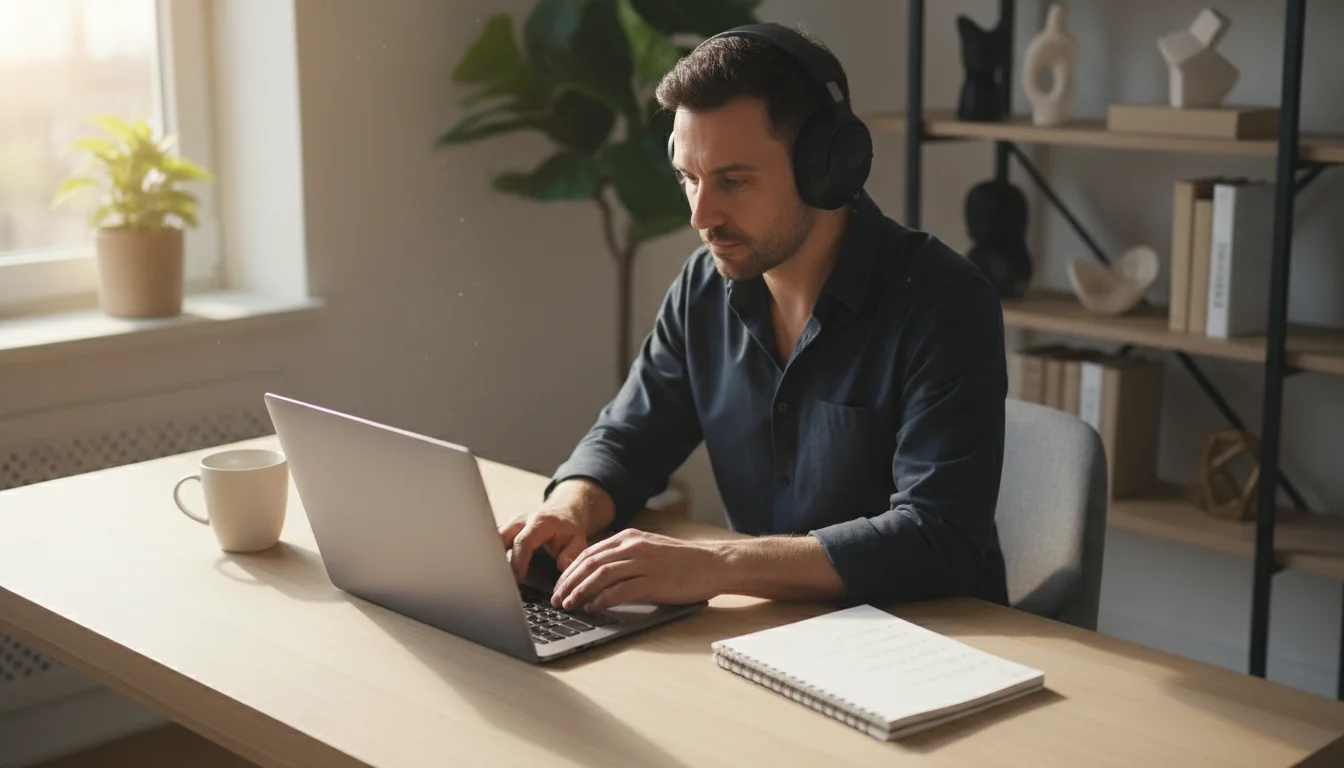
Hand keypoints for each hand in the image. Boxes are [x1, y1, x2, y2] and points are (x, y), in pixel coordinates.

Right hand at [500, 479, 614, 582]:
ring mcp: (511, 525)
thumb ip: (571, 555)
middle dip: (498, 561)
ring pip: (494, 541)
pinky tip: (497, 573)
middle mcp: (521, 521)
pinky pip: (495, 544)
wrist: (563, 514)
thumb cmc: (569, 530)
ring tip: (498, 581)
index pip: (523, 542)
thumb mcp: (578, 541)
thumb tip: (562, 567)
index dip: (518, 561)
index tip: (516, 579)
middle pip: (501, 539)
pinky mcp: (506, 531)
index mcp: (539, 523)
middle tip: (502, 583)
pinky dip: (495, 557)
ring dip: (494, 560)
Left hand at [550, 529, 725, 611]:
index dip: (569, 571)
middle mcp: (633, 547)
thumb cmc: (681, 562)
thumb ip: (623, 558)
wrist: (713, 565)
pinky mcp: (654, 581)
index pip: (589, 553)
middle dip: (568, 582)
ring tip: (569, 605)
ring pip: (601, 575)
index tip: (559, 586)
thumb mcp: (648, 551)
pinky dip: (602, 599)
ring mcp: (644, 563)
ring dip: (580, 591)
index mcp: (629, 538)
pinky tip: (592, 607)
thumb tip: (595, 575)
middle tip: (556, 599)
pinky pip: (620, 590)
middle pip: (590, 563)